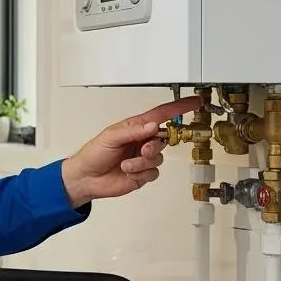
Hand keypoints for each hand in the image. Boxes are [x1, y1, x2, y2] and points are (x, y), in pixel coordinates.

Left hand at [61, 97, 203, 206]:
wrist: (86, 179)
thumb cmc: (93, 154)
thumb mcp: (110, 137)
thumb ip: (132, 131)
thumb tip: (152, 126)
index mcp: (135, 127)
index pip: (162, 115)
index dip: (179, 108)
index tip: (194, 102)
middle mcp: (142, 141)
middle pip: (164, 139)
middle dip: (154, 146)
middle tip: (142, 150)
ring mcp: (143, 158)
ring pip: (159, 158)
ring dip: (142, 163)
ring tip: (126, 164)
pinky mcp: (142, 174)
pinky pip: (153, 173)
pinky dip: (140, 173)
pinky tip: (128, 172)